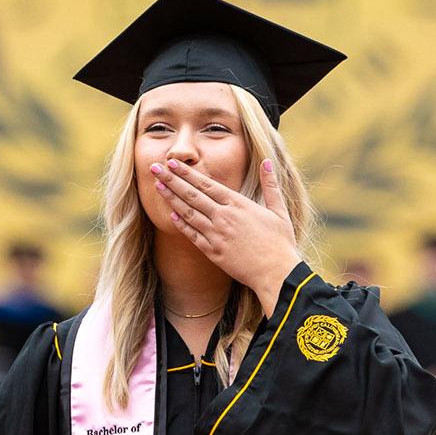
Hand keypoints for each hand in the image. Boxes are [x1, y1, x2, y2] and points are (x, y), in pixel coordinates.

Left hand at [154, 158, 300, 311]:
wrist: (277, 273)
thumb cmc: (280, 242)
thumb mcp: (279, 210)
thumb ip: (270, 185)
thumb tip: (268, 161)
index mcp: (238, 204)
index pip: (207, 184)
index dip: (187, 173)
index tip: (173, 163)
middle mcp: (224, 217)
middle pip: (192, 195)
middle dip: (172, 180)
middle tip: (155, 168)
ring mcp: (217, 235)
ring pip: (189, 213)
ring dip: (172, 199)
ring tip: (157, 187)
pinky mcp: (213, 252)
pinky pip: (193, 235)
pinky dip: (181, 225)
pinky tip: (171, 215)